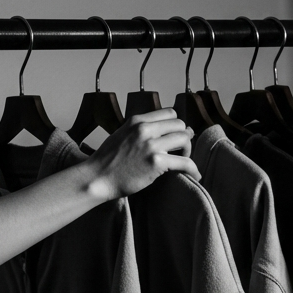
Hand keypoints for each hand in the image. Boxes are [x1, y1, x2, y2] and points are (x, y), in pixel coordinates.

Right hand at [83, 110, 199, 200]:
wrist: (96, 178)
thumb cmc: (107, 162)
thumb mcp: (121, 135)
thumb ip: (139, 132)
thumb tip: (159, 132)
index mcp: (137, 121)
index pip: (169, 113)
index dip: (175, 126)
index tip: (174, 138)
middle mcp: (145, 129)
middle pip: (179, 124)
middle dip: (184, 137)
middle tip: (180, 152)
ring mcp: (150, 145)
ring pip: (184, 138)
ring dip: (188, 150)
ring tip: (184, 162)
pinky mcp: (156, 162)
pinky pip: (185, 162)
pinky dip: (193, 168)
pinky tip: (195, 174)